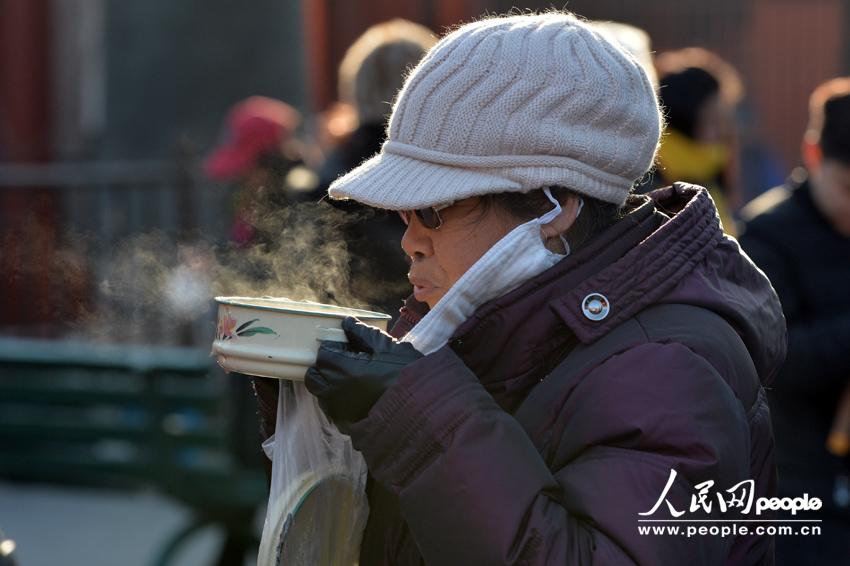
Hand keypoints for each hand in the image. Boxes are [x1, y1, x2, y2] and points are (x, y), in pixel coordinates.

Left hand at [305, 317, 422, 431]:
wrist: (422, 410)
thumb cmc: (407, 376)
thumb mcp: (388, 348)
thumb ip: (363, 334)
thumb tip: (347, 323)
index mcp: (343, 369)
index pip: (324, 353)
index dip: (336, 348)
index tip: (349, 347)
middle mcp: (335, 391)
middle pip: (314, 376)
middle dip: (326, 366)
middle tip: (347, 363)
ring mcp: (339, 411)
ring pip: (321, 395)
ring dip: (329, 385)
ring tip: (353, 381)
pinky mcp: (346, 426)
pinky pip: (333, 411)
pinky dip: (339, 403)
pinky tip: (358, 398)